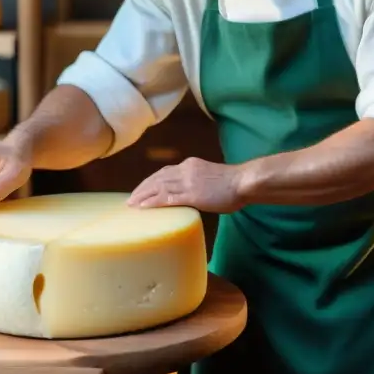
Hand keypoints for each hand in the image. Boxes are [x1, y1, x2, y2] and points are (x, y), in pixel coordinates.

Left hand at [127, 157, 244, 213]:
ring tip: (132, 204)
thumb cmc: (233, 184)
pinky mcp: (192, 195)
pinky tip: (144, 207)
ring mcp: (188, 182)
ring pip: (159, 188)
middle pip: (157, 179)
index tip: (141, 189)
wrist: (243, 182)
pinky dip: (154, 202)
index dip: (150, 181)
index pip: (164, 172)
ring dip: (143, 196)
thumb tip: (191, 194)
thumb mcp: (211, 177)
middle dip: (142, 189)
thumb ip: (198, 183)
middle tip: (130, 199)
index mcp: (190, 165)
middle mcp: (185, 170)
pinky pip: (168, 198)